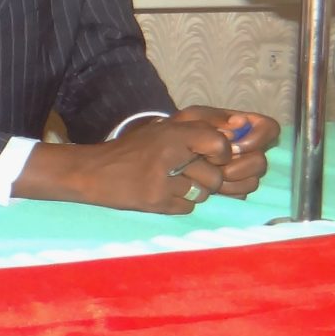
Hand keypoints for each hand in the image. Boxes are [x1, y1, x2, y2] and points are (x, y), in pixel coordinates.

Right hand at [16, 115, 236, 213]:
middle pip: (215, 176)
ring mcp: (162, 180)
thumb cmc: (134, 149)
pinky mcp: (155, 202)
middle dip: (207, 179)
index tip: (212, 157)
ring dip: (192, 192)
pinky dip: (179, 203)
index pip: (220, 144)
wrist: (94, 172)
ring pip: (203, 194)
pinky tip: (160, 193)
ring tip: (170, 182)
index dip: (221, 154)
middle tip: (185, 172)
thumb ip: (201, 127)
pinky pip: (187, 208)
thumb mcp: (164, 128)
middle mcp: (169, 153)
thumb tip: (240, 128)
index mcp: (173, 131)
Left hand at [170, 105, 277, 196]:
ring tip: (211, 177)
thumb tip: (241, 123)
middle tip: (218, 167)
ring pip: (253, 181)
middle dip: (239, 166)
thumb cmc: (178, 132)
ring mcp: (242, 170)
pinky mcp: (233, 188)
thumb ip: (216, 119)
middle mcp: (247, 149)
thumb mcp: (192, 117)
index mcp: (242, 127)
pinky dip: (228, 192)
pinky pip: (242, 194)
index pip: (269, 129)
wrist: (160, 155)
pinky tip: (213, 188)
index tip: (234, 146)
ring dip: (232, 181)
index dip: (259, 138)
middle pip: (261, 160)